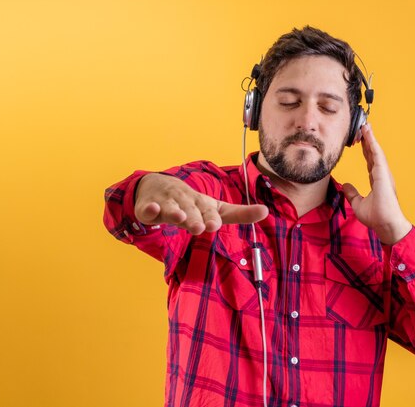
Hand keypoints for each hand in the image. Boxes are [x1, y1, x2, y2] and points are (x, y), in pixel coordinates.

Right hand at [134, 173, 268, 234]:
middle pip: (191, 211)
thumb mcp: (216, 208)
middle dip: (195, 219)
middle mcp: (186, 201)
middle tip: (199, 227)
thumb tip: (266, 211)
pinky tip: (152, 212)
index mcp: (202, 204)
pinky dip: (149, 210)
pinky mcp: (149, 206)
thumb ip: (239, 213)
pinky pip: (148, 209)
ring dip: (175, 212)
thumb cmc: (192, 203)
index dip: (212, 218)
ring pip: (171, 209)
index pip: (210, 211)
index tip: (214, 225)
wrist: (158, 186)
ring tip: (180, 218)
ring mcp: (167, 203)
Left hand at [342, 123, 412, 244]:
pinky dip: (372, 143)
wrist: (386, 224)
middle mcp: (382, 175)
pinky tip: (368, 134)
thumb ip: (352, 193)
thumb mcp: (358, 203)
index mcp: (377, 180)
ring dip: (370, 138)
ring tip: (365, 125)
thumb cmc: (377, 217)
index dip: (366, 149)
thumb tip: (345, 185)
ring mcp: (384, 173)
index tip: (361, 139)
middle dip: (367, 140)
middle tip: (362, 126)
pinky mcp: (383, 174)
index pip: (370, 161)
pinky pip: (377, 155)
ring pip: (376, 151)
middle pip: (373, 153)